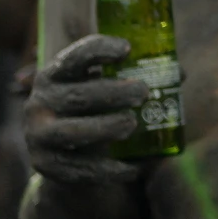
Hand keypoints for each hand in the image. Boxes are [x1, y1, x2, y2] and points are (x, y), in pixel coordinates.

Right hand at [23, 35, 148, 185]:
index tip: (127, 49)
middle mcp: (39, 103)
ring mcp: (39, 135)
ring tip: (132, 124)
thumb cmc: (92, 109)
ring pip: (71, 132)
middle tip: (142, 92)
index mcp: (54, 76)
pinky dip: (110, 170)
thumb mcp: (104, 89)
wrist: (63, 154)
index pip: (72, 58)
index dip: (98, 50)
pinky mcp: (46, 166)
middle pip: (77, 96)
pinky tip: (134, 168)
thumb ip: (136, 77)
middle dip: (113, 93)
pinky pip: (80, 169)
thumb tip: (179, 74)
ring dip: (105, 127)